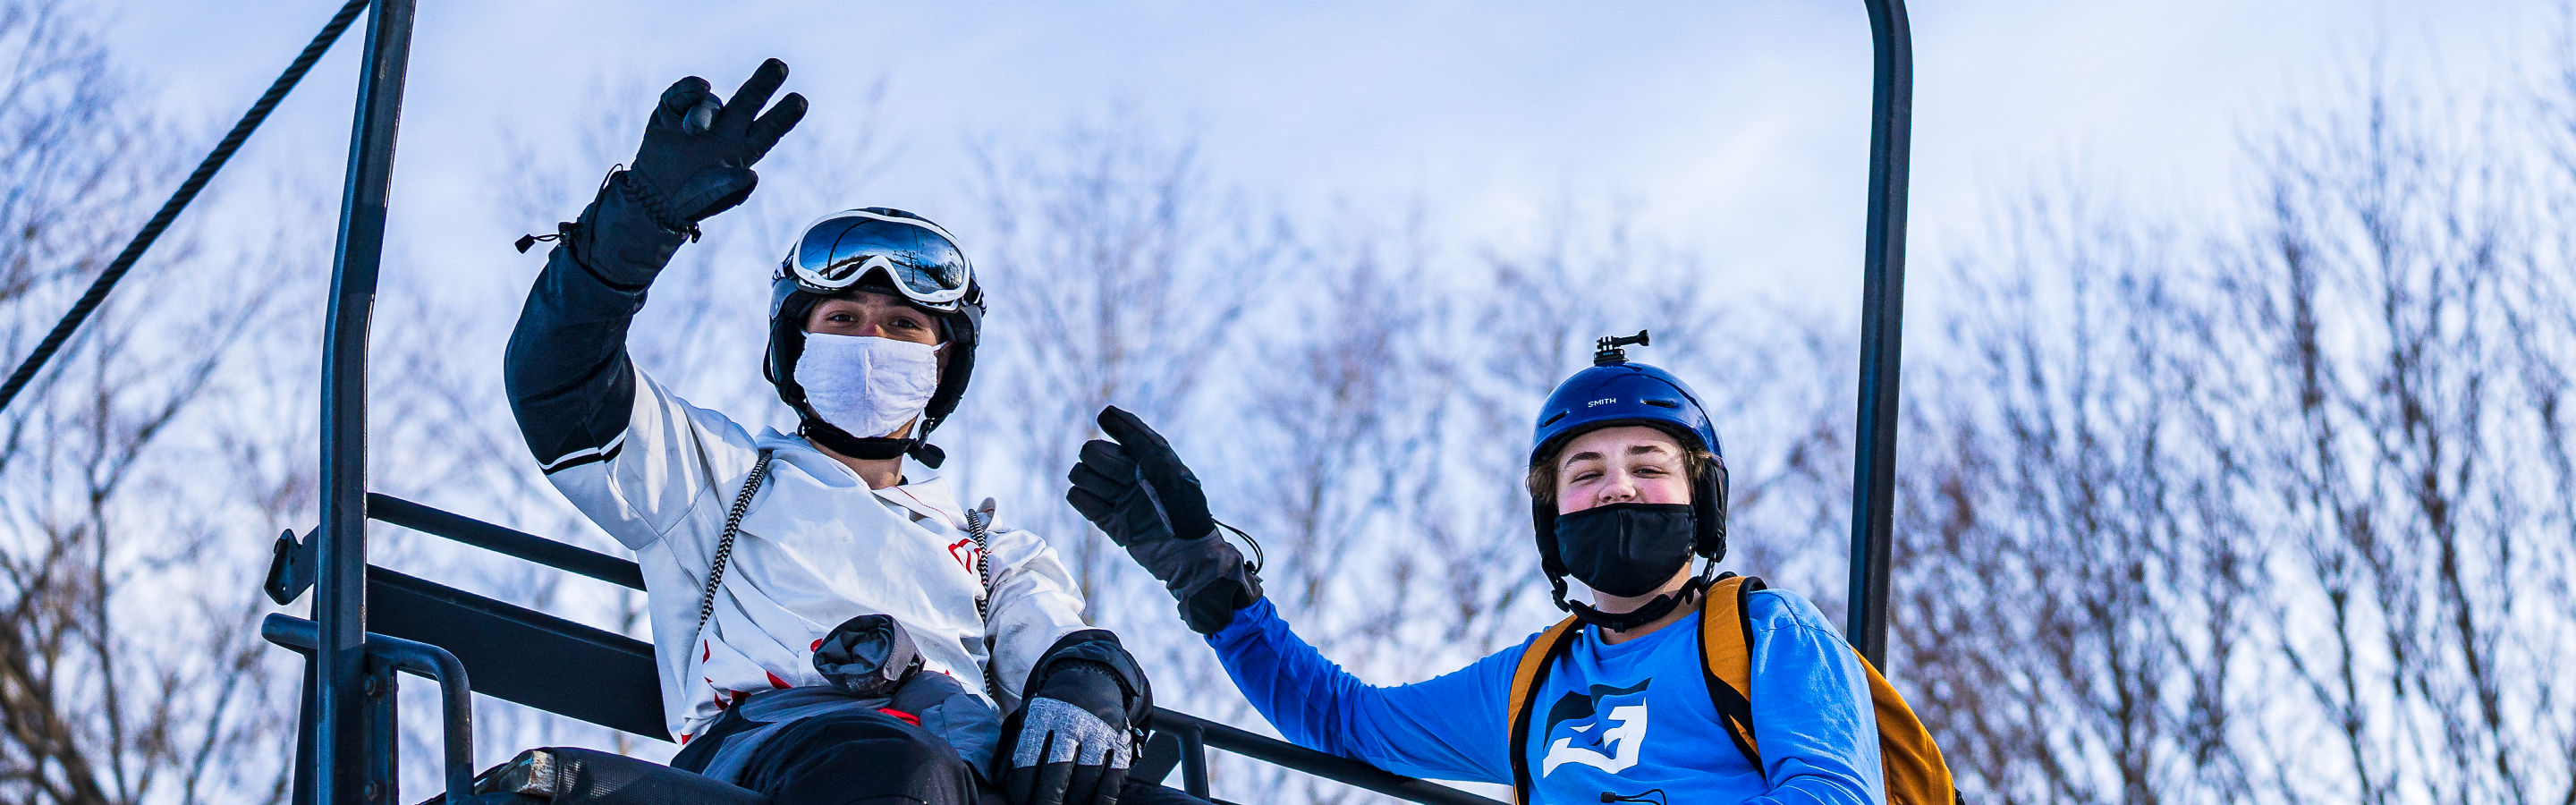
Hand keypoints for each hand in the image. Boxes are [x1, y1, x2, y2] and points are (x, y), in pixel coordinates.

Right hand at [627, 58, 806, 226]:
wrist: (653, 197)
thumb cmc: (691, 200)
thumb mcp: (712, 198)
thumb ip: (731, 187)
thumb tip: (751, 175)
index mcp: (743, 150)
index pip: (768, 130)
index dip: (784, 116)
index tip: (801, 101)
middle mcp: (726, 130)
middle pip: (749, 100)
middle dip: (764, 82)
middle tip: (780, 66)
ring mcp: (700, 118)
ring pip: (710, 103)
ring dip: (703, 113)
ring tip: (693, 130)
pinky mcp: (672, 111)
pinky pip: (683, 93)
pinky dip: (689, 89)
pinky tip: (699, 87)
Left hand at [1001, 662, 1131, 804]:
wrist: (1093, 683)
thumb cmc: (1052, 712)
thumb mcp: (1028, 719)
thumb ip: (1012, 751)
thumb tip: (999, 785)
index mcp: (1042, 716)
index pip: (1027, 762)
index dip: (1021, 792)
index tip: (1020, 804)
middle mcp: (1071, 722)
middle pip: (1056, 774)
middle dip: (1046, 802)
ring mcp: (1099, 732)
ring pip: (1084, 780)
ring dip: (1072, 804)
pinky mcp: (1120, 743)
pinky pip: (1111, 781)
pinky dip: (1100, 802)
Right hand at [1065, 406, 1261, 633]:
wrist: (1188, 558)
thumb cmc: (1185, 513)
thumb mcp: (1170, 477)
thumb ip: (1145, 451)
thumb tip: (1112, 421)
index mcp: (1154, 461)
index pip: (1129, 433)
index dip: (1117, 423)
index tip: (1105, 416)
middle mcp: (1134, 476)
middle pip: (1098, 453)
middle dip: (1102, 459)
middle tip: (1121, 475)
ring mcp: (1122, 499)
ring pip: (1085, 475)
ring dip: (1088, 478)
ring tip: (1109, 493)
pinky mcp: (1112, 522)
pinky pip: (1083, 502)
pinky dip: (1082, 499)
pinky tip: (1086, 498)